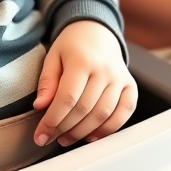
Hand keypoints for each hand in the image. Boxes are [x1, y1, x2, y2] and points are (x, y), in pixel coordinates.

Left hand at [33, 20, 136, 147]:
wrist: (96, 31)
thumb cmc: (72, 45)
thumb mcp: (53, 56)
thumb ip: (47, 81)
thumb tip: (40, 106)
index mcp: (82, 60)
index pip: (67, 98)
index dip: (52, 120)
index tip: (40, 134)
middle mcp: (104, 70)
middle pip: (84, 110)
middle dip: (64, 129)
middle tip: (50, 137)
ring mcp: (120, 79)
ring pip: (102, 115)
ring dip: (83, 133)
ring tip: (66, 138)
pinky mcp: (130, 86)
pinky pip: (124, 113)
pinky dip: (109, 129)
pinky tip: (92, 136)